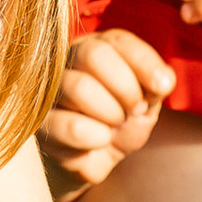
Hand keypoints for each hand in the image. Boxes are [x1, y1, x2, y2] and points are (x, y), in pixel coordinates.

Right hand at [38, 30, 174, 196]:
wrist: (94, 160)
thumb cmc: (121, 124)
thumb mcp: (147, 103)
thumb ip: (156, 86)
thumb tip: (162, 80)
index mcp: (98, 46)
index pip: (119, 41)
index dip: (145, 63)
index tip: (163, 86)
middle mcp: (68, 59)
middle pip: (94, 55)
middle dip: (126, 88)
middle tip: (135, 109)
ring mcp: (49, 89)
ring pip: (80, 87)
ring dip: (110, 113)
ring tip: (115, 126)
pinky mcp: (39, 121)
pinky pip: (69, 125)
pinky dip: (95, 137)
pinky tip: (99, 141)